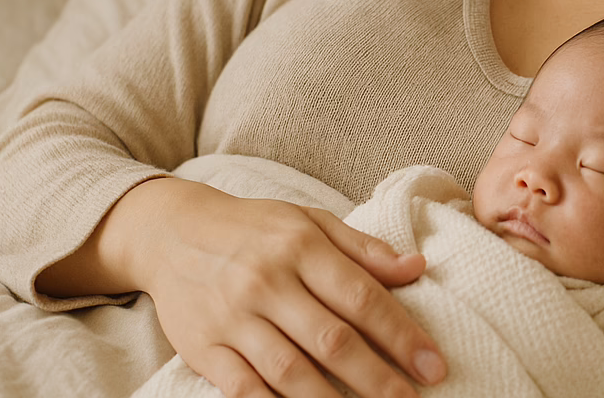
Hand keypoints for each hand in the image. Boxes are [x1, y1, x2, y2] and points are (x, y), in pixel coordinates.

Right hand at [119, 178, 446, 397]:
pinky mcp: (204, 348)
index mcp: (300, 246)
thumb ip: (364, 249)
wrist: (171, 232)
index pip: (362, 297)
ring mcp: (234, 318)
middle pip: (332, 340)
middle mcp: (268, 282)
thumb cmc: (254, 228)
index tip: (433, 365)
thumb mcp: (310, 222)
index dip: (402, 335)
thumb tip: (418, 267)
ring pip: (291, 372)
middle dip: (378, 378)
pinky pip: (244, 390)